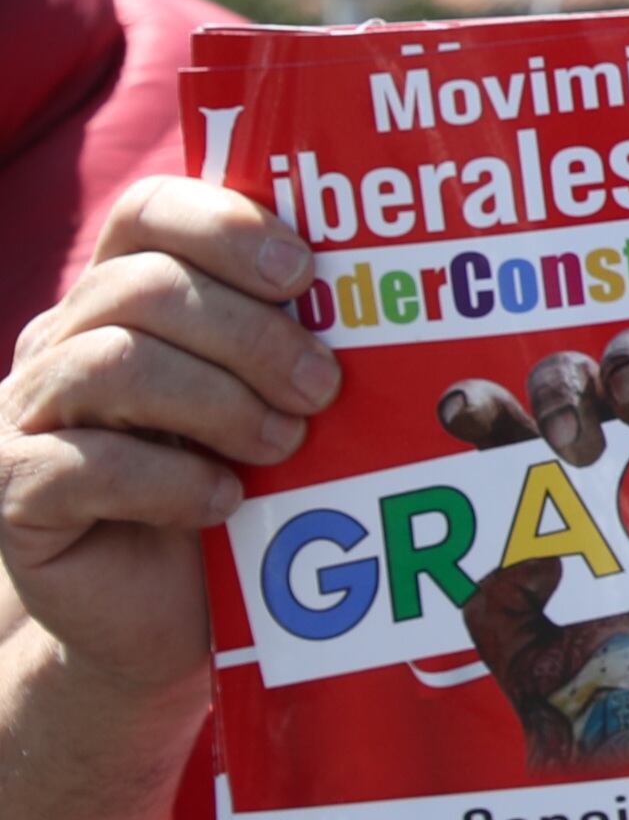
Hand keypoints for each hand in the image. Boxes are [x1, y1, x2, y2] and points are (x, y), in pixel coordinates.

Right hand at [0, 178, 331, 694]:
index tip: (306, 271)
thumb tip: (399, 294)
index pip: (149, 210)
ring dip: (217, 401)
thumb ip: (296, 340)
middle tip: (323, 385)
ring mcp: (25, 413)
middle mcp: (61, 341)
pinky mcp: (14, 491)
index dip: (226, 225)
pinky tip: (224, 500)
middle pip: (144, 287)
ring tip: (283, 444)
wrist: (158, 609)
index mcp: (121, 293)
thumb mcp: (266, 400)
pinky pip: (80, 465)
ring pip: (111, 365)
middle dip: (251, 333)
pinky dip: (168, 480)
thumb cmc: (232, 484)